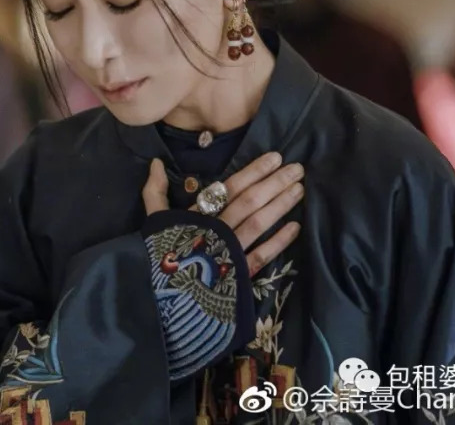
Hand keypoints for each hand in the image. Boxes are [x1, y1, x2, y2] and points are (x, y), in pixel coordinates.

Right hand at [141, 154, 302, 275]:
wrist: (161, 296)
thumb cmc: (159, 255)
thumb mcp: (154, 220)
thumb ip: (155, 191)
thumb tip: (156, 162)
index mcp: (198, 214)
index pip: (230, 187)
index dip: (253, 171)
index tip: (275, 157)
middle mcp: (218, 228)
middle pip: (250, 202)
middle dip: (275, 183)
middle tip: (297, 168)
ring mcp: (230, 251)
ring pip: (259, 224)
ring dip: (281, 205)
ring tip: (300, 189)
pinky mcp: (238, 274)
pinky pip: (262, 255)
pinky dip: (279, 241)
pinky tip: (296, 227)